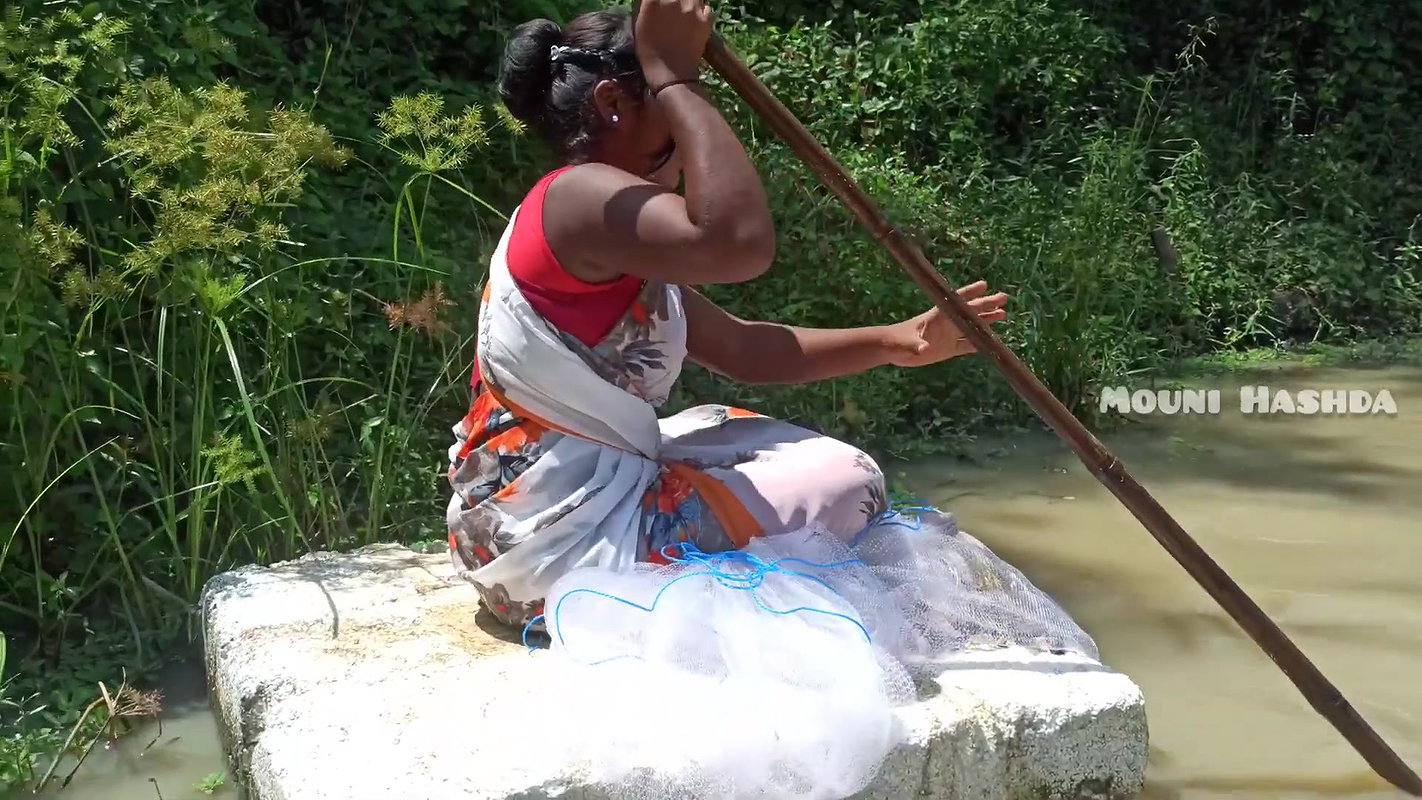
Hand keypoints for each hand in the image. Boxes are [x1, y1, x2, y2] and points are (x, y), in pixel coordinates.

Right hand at [634, 0, 711, 85]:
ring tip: (683, 9)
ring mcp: (693, 8)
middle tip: (672, 7)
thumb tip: (651, 0)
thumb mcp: (638, 23)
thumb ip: (646, 3)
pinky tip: (694, 16)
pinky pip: (705, 5)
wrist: (671, 73)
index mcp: (654, 0)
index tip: (658, 3)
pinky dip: (700, 8)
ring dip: (687, 1)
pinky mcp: (706, 18)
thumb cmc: (648, 50)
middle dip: (675, 1)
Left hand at [886, 281, 1008, 366]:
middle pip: (969, 311)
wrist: (890, 349)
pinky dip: (978, 343)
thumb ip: (915, 346)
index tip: (984, 285)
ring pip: (972, 326)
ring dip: (987, 321)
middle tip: (1004, 297)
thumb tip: (924, 349)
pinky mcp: (947, 349)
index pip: (955, 302)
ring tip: (1003, 315)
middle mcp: (946, 323)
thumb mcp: (905, 344)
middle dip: (986, 304)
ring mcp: (948, 335)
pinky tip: (991, 341)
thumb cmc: (896, 341)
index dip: (969, 293)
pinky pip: (966, 345)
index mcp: (936, 316)